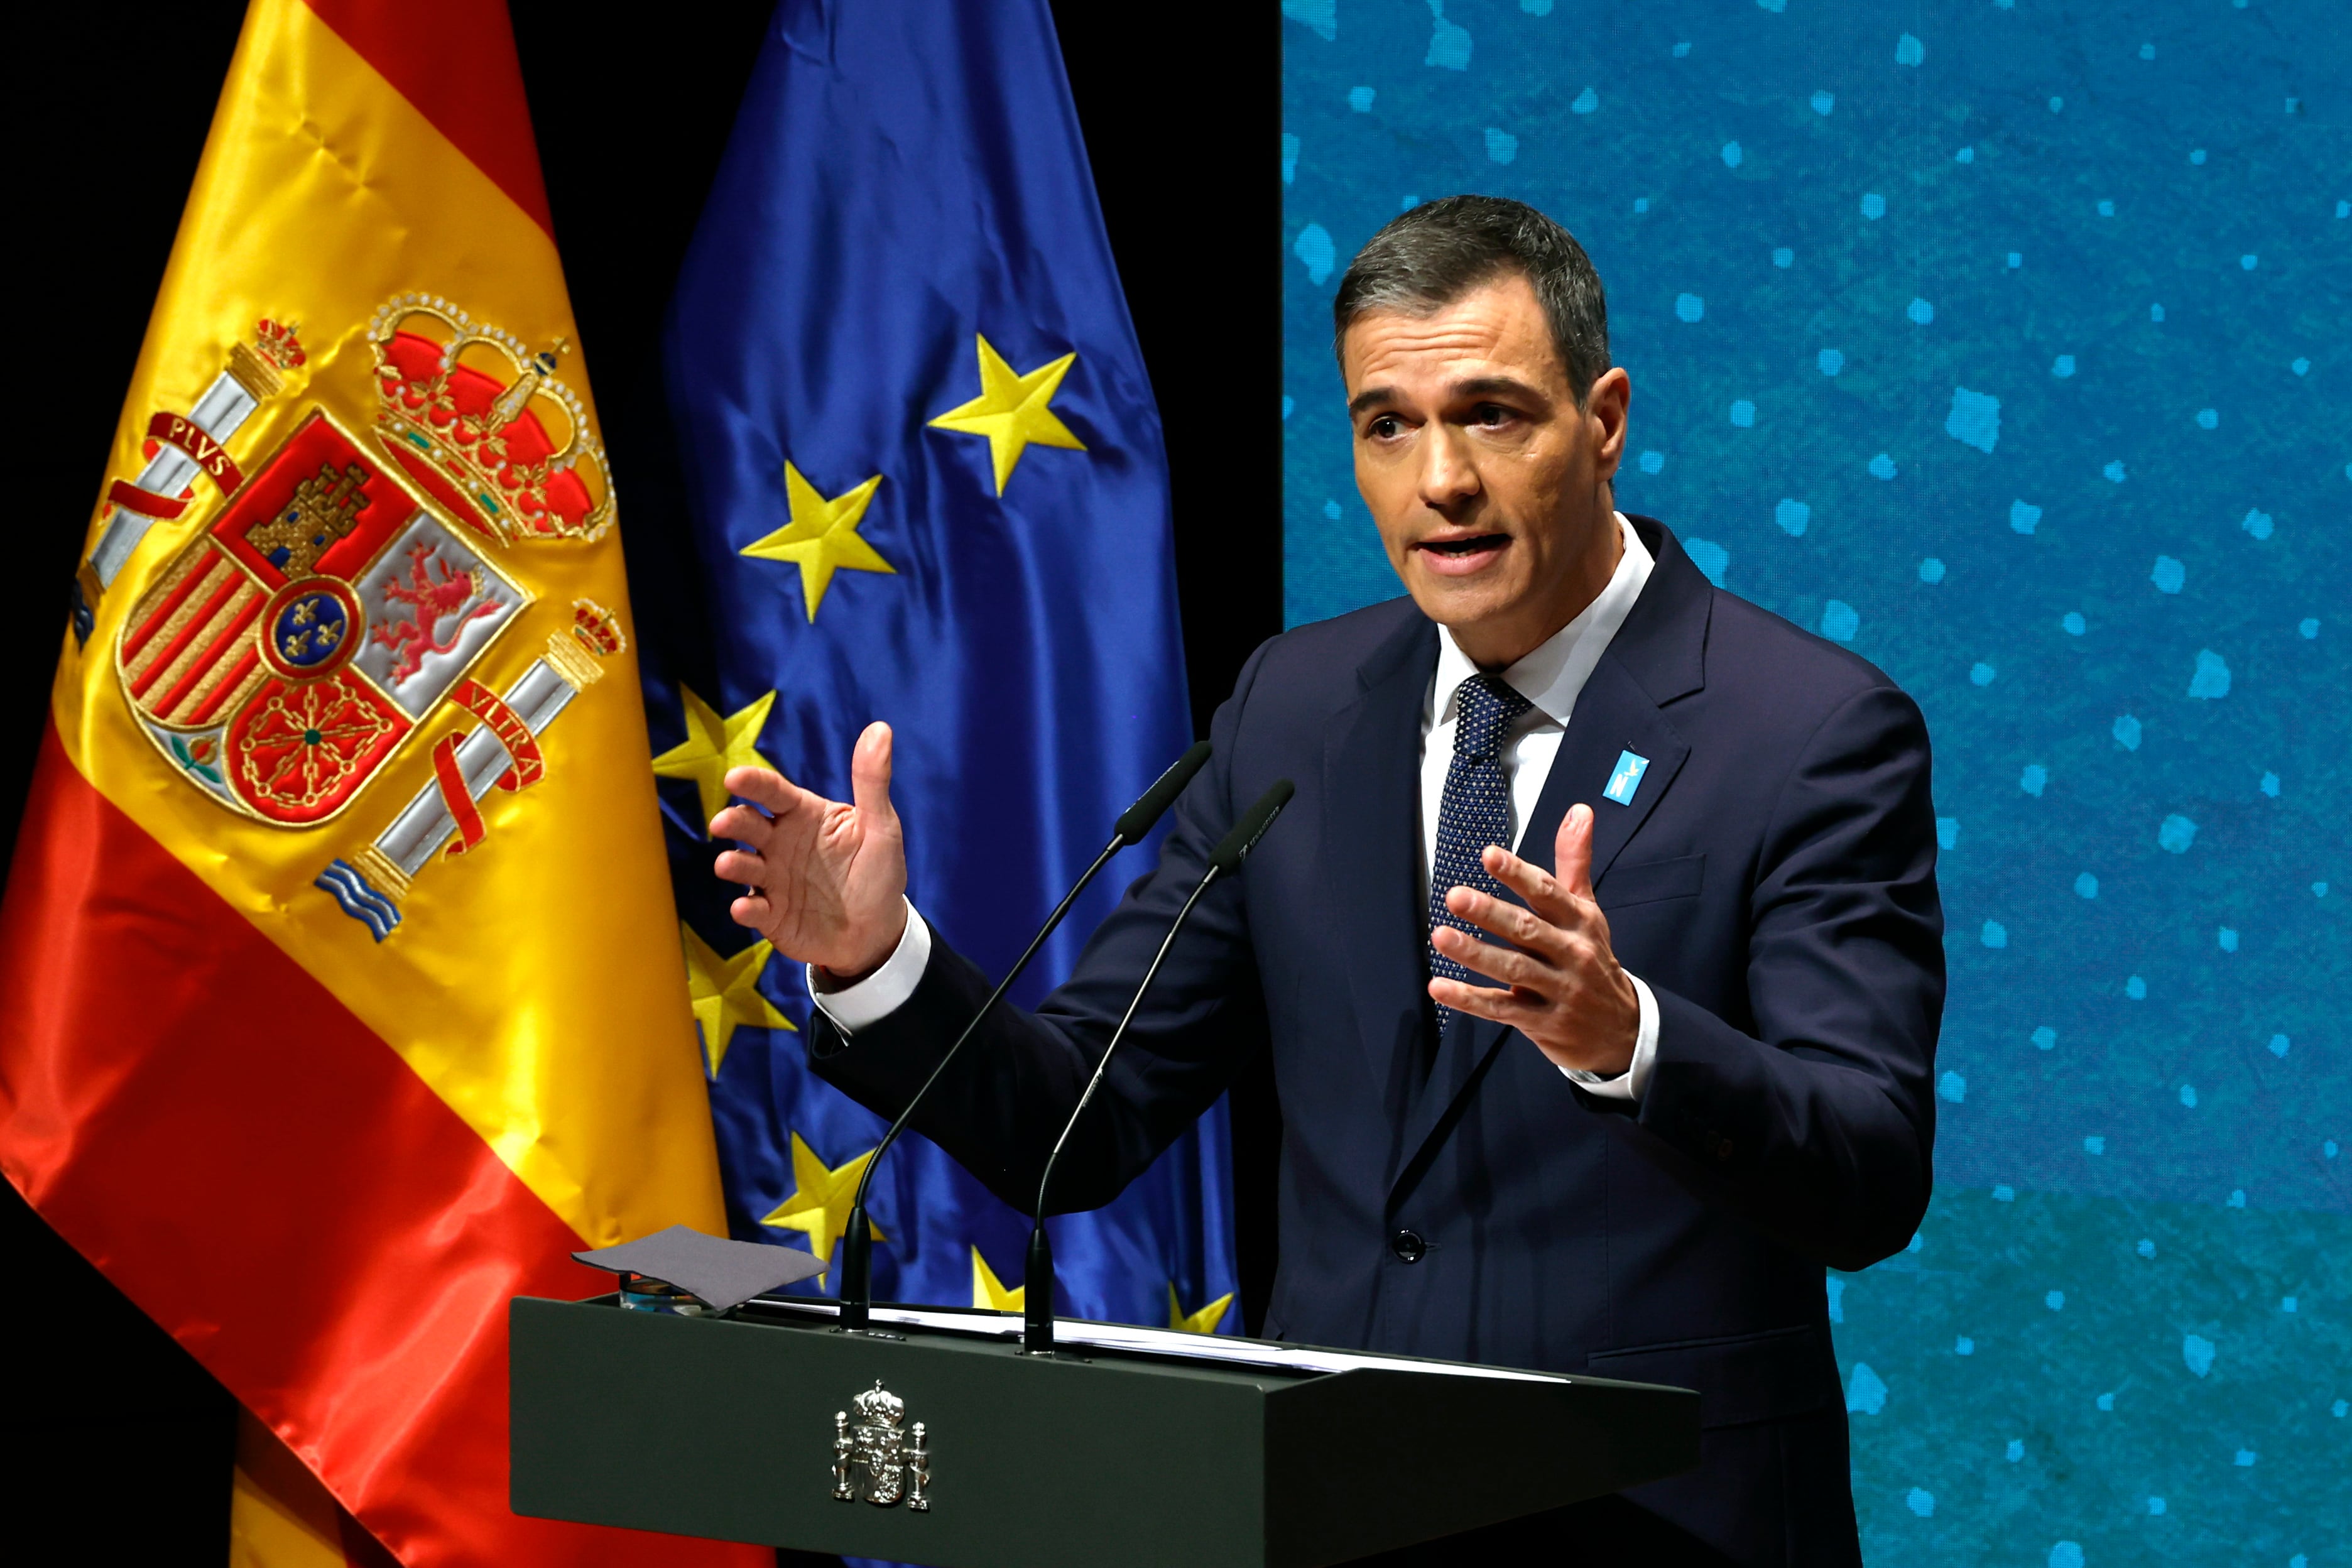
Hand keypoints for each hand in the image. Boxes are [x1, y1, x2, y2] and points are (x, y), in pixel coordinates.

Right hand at [710, 721, 908, 983]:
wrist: (878, 930)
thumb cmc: (877, 872)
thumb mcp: (881, 826)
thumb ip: (873, 781)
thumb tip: (880, 728)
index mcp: (804, 816)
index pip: (773, 792)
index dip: (754, 783)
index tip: (735, 777)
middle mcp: (780, 843)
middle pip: (748, 825)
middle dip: (732, 821)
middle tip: (723, 823)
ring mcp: (772, 879)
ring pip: (741, 865)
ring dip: (731, 863)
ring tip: (728, 864)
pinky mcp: (770, 914)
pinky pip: (752, 909)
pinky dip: (746, 909)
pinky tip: (747, 909)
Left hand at [1428, 802, 1639, 1075]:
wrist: (1621, 1029)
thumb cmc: (1592, 958)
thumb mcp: (1587, 910)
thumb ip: (1574, 861)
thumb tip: (1579, 809)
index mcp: (1580, 921)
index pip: (1548, 893)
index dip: (1518, 875)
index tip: (1488, 855)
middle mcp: (1573, 954)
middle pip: (1528, 930)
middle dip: (1491, 913)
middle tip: (1454, 896)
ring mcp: (1559, 990)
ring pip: (1514, 969)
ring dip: (1475, 953)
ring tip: (1440, 937)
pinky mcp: (1543, 1022)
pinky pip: (1502, 1009)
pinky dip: (1469, 1000)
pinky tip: (1439, 987)